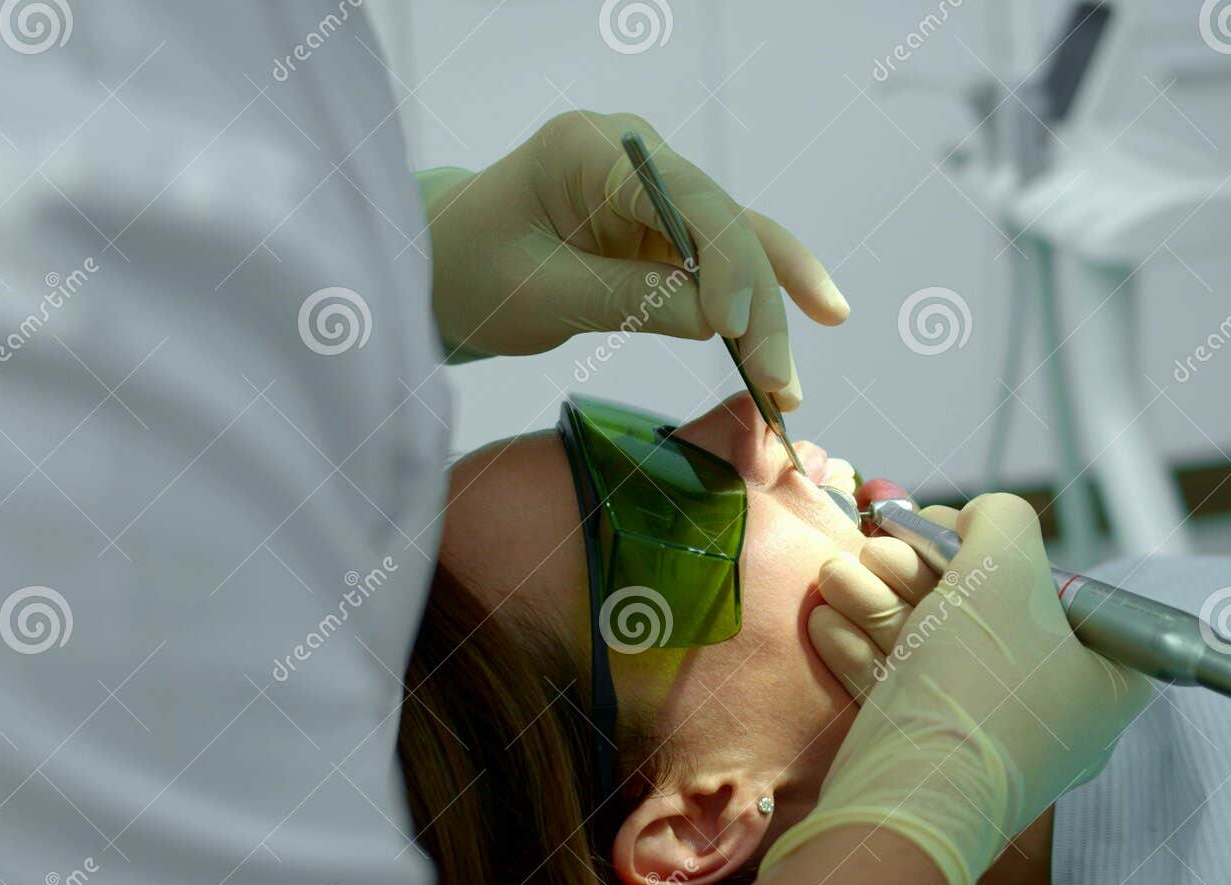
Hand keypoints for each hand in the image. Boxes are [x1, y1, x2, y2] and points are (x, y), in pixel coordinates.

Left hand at [421, 111, 848, 409]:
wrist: (441, 265)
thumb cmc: (469, 270)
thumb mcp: (537, 293)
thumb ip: (625, 299)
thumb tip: (718, 322)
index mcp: (592, 150)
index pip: (686, 198)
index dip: (724, 260)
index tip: (733, 328)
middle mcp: (638, 159)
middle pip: (725, 226)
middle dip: (759, 305)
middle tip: (780, 384)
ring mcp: (657, 195)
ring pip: (738, 249)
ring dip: (769, 315)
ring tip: (790, 388)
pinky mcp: (664, 233)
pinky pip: (722, 269)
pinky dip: (750, 313)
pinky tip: (789, 346)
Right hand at [766, 493, 1151, 884]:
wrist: (904, 799)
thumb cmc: (976, 685)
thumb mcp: (1006, 565)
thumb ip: (1001, 517)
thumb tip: (978, 521)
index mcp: (1106, 678)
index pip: (1066, 590)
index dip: (1008, 551)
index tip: (959, 536)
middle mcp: (1056, 709)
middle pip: (987, 610)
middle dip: (919, 570)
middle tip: (885, 551)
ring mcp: (989, 734)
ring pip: (934, 643)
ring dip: (878, 598)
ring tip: (840, 574)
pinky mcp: (932, 751)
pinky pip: (903, 683)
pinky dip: (864, 646)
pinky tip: (829, 619)